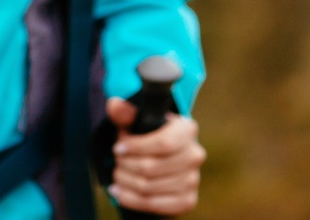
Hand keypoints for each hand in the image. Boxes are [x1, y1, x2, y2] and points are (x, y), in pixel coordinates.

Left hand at [106, 98, 204, 214]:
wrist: (159, 157)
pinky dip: (130, 199)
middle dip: (125, 164)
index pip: (163, 143)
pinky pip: (154, 204)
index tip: (117, 148)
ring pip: (149, 186)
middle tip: (116, 160)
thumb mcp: (135, 120)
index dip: (136, 147)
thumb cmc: (146, 135)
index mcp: (186, 130)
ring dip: (124, 180)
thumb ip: (125, 113)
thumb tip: (115, 105)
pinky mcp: (187, 200)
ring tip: (116, 173)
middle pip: (151, 167)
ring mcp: (193, 180)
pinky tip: (118, 190)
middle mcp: (195, 155)